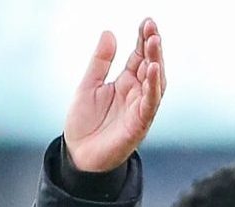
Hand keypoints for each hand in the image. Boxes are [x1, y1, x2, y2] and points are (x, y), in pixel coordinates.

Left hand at [63, 18, 165, 172]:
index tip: (146, 21)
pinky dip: (154, 86)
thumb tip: (109, 33)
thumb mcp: (88, 85)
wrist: (78, 155)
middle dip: (152, 45)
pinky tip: (153, 69)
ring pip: (156, 81)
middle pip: (150, 64)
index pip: (139, 56)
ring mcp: (140, 107)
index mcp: (125, 82)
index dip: (143, 39)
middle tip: (152, 27)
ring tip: (154, 41)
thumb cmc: (84, 123)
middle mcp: (137, 92)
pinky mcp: (139, 123)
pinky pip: (151, 103)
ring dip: (156, 61)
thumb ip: (100, 62)